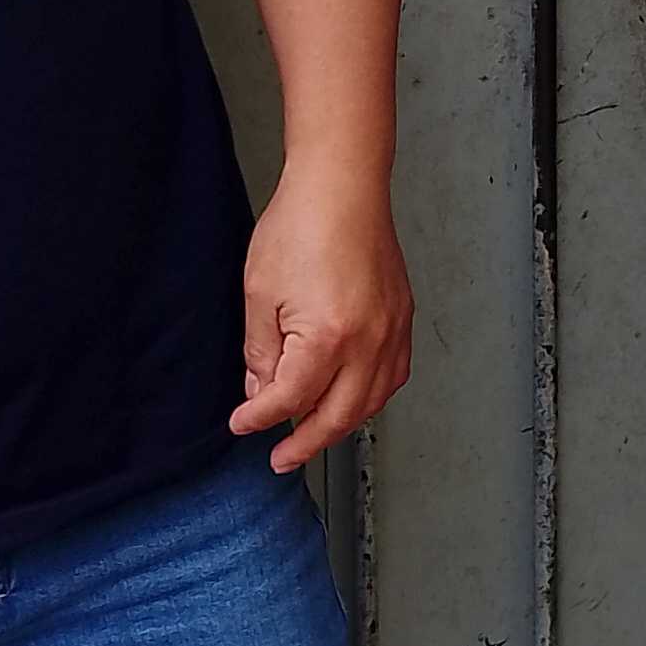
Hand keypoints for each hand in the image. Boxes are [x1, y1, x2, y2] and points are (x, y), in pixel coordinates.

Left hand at [231, 162, 413, 473]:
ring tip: (310, 436)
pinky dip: (369, 399)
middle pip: (337, 416)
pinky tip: (349, 401)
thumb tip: (261, 392)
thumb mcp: (259, 293)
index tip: (242, 426)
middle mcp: (368, 342)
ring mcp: (392, 332)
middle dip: (304, 443)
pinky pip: (392, 377)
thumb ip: (261, 352)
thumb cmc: (300, 226)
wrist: (342, 186)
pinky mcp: (402, 320)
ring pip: (370, 403)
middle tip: (280, 459)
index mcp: (327, 337)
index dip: (260, 419)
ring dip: (339, 426)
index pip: (290, 400)